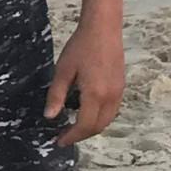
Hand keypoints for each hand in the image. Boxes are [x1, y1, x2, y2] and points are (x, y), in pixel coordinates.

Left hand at [45, 21, 124, 144]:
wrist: (103, 29)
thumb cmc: (80, 47)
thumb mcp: (62, 71)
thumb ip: (56, 95)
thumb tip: (49, 117)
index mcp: (95, 94)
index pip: (85, 125)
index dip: (72, 136)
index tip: (59, 141)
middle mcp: (111, 97)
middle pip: (98, 126)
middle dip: (81, 135)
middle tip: (64, 137)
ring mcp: (119, 92)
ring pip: (107, 119)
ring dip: (91, 127)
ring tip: (72, 127)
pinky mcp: (121, 86)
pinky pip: (111, 110)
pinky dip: (99, 117)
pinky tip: (85, 112)